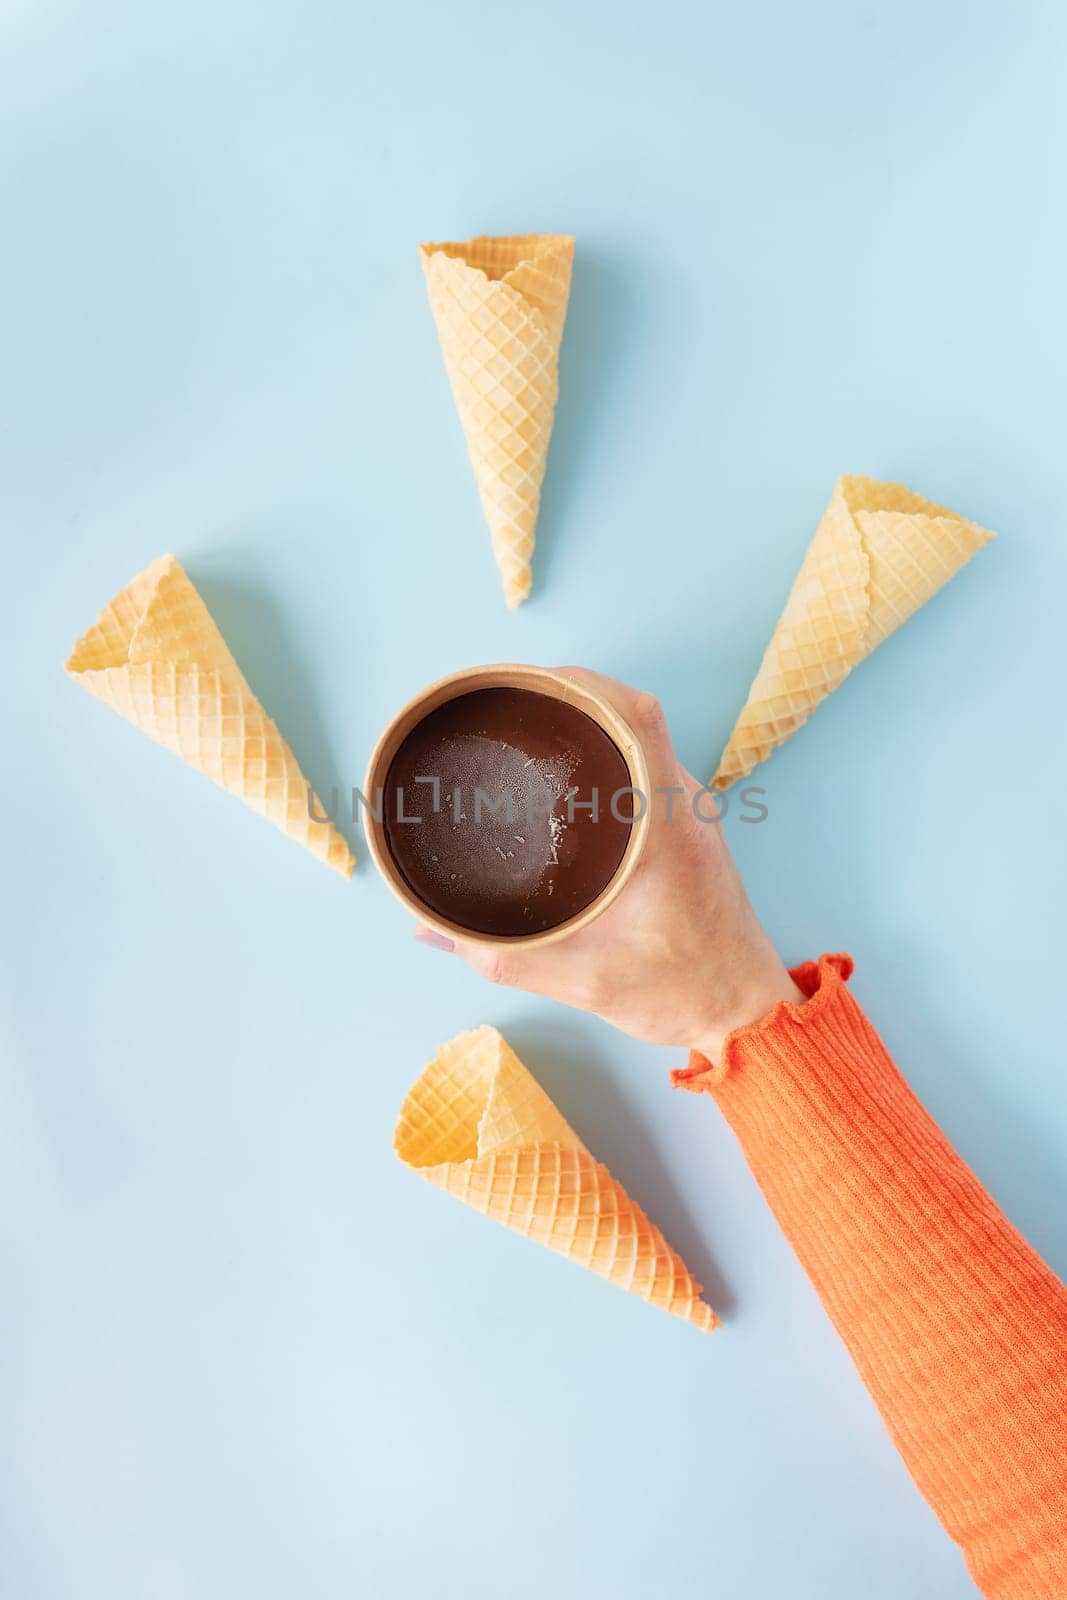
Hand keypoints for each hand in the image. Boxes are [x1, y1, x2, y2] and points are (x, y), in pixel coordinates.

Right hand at [414, 668, 801, 1061]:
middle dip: (569, 695)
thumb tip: (428, 930)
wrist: (742, 1013)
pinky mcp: (690, 826)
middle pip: (633, 714)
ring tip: (527, 730)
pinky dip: (607, 754)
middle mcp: (687, 806)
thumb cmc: (679, 993)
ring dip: (590, 722)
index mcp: (669, 829)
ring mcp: (693, 812)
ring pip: (641, 737)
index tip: (529, 682)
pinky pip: (647, 764)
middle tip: (508, 706)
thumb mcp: (581, 980)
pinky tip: (564, 775)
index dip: (585, 683)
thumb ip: (501, 956)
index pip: (639, 718)